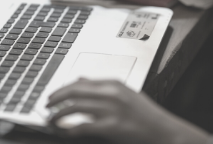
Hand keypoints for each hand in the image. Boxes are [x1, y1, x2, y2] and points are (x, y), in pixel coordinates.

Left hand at [47, 79, 208, 143]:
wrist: (166, 132)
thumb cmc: (147, 116)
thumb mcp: (125, 93)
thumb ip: (102, 87)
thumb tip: (80, 80)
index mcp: (113, 84)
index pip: (79, 82)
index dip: (62, 90)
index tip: (53, 96)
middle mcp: (111, 93)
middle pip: (73, 91)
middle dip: (55, 99)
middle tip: (46, 106)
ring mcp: (112, 109)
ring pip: (74, 107)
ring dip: (58, 114)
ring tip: (51, 120)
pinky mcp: (112, 126)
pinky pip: (83, 126)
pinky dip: (69, 129)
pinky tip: (63, 132)